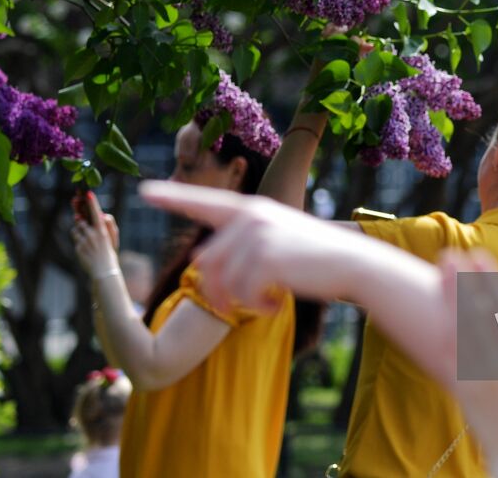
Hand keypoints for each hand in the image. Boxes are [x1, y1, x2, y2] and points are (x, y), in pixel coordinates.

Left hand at [71, 191, 119, 278]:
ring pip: (76, 228)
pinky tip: (85, 247)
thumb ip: (109, 224)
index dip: (92, 203)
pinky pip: (75, 237)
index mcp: (102, 230)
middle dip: (79, 216)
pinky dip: (79, 239)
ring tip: (86, 238)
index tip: (88, 193)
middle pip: (80, 219)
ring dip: (79, 229)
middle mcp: (92, 234)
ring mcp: (84, 241)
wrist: (104, 271)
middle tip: (79, 215)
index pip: (96, 213)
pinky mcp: (78, 247)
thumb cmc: (109, 252)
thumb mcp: (113, 237)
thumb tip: (104, 215)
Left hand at [138, 181, 357, 314]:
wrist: (352, 264)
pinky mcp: (265, 256)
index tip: (145, 191)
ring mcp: (257, 234)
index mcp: (251, 209)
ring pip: (220, 280)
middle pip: (207, 261)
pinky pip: (241, 293)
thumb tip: (197, 260)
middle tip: (241, 308)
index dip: (174, 197)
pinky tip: (274, 305)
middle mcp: (250, 216)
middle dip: (217, 292)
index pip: (205, 201)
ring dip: (238, 302)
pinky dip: (255, 307)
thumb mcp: (276, 241)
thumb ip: (239, 244)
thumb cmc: (314, 259)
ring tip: (262, 306)